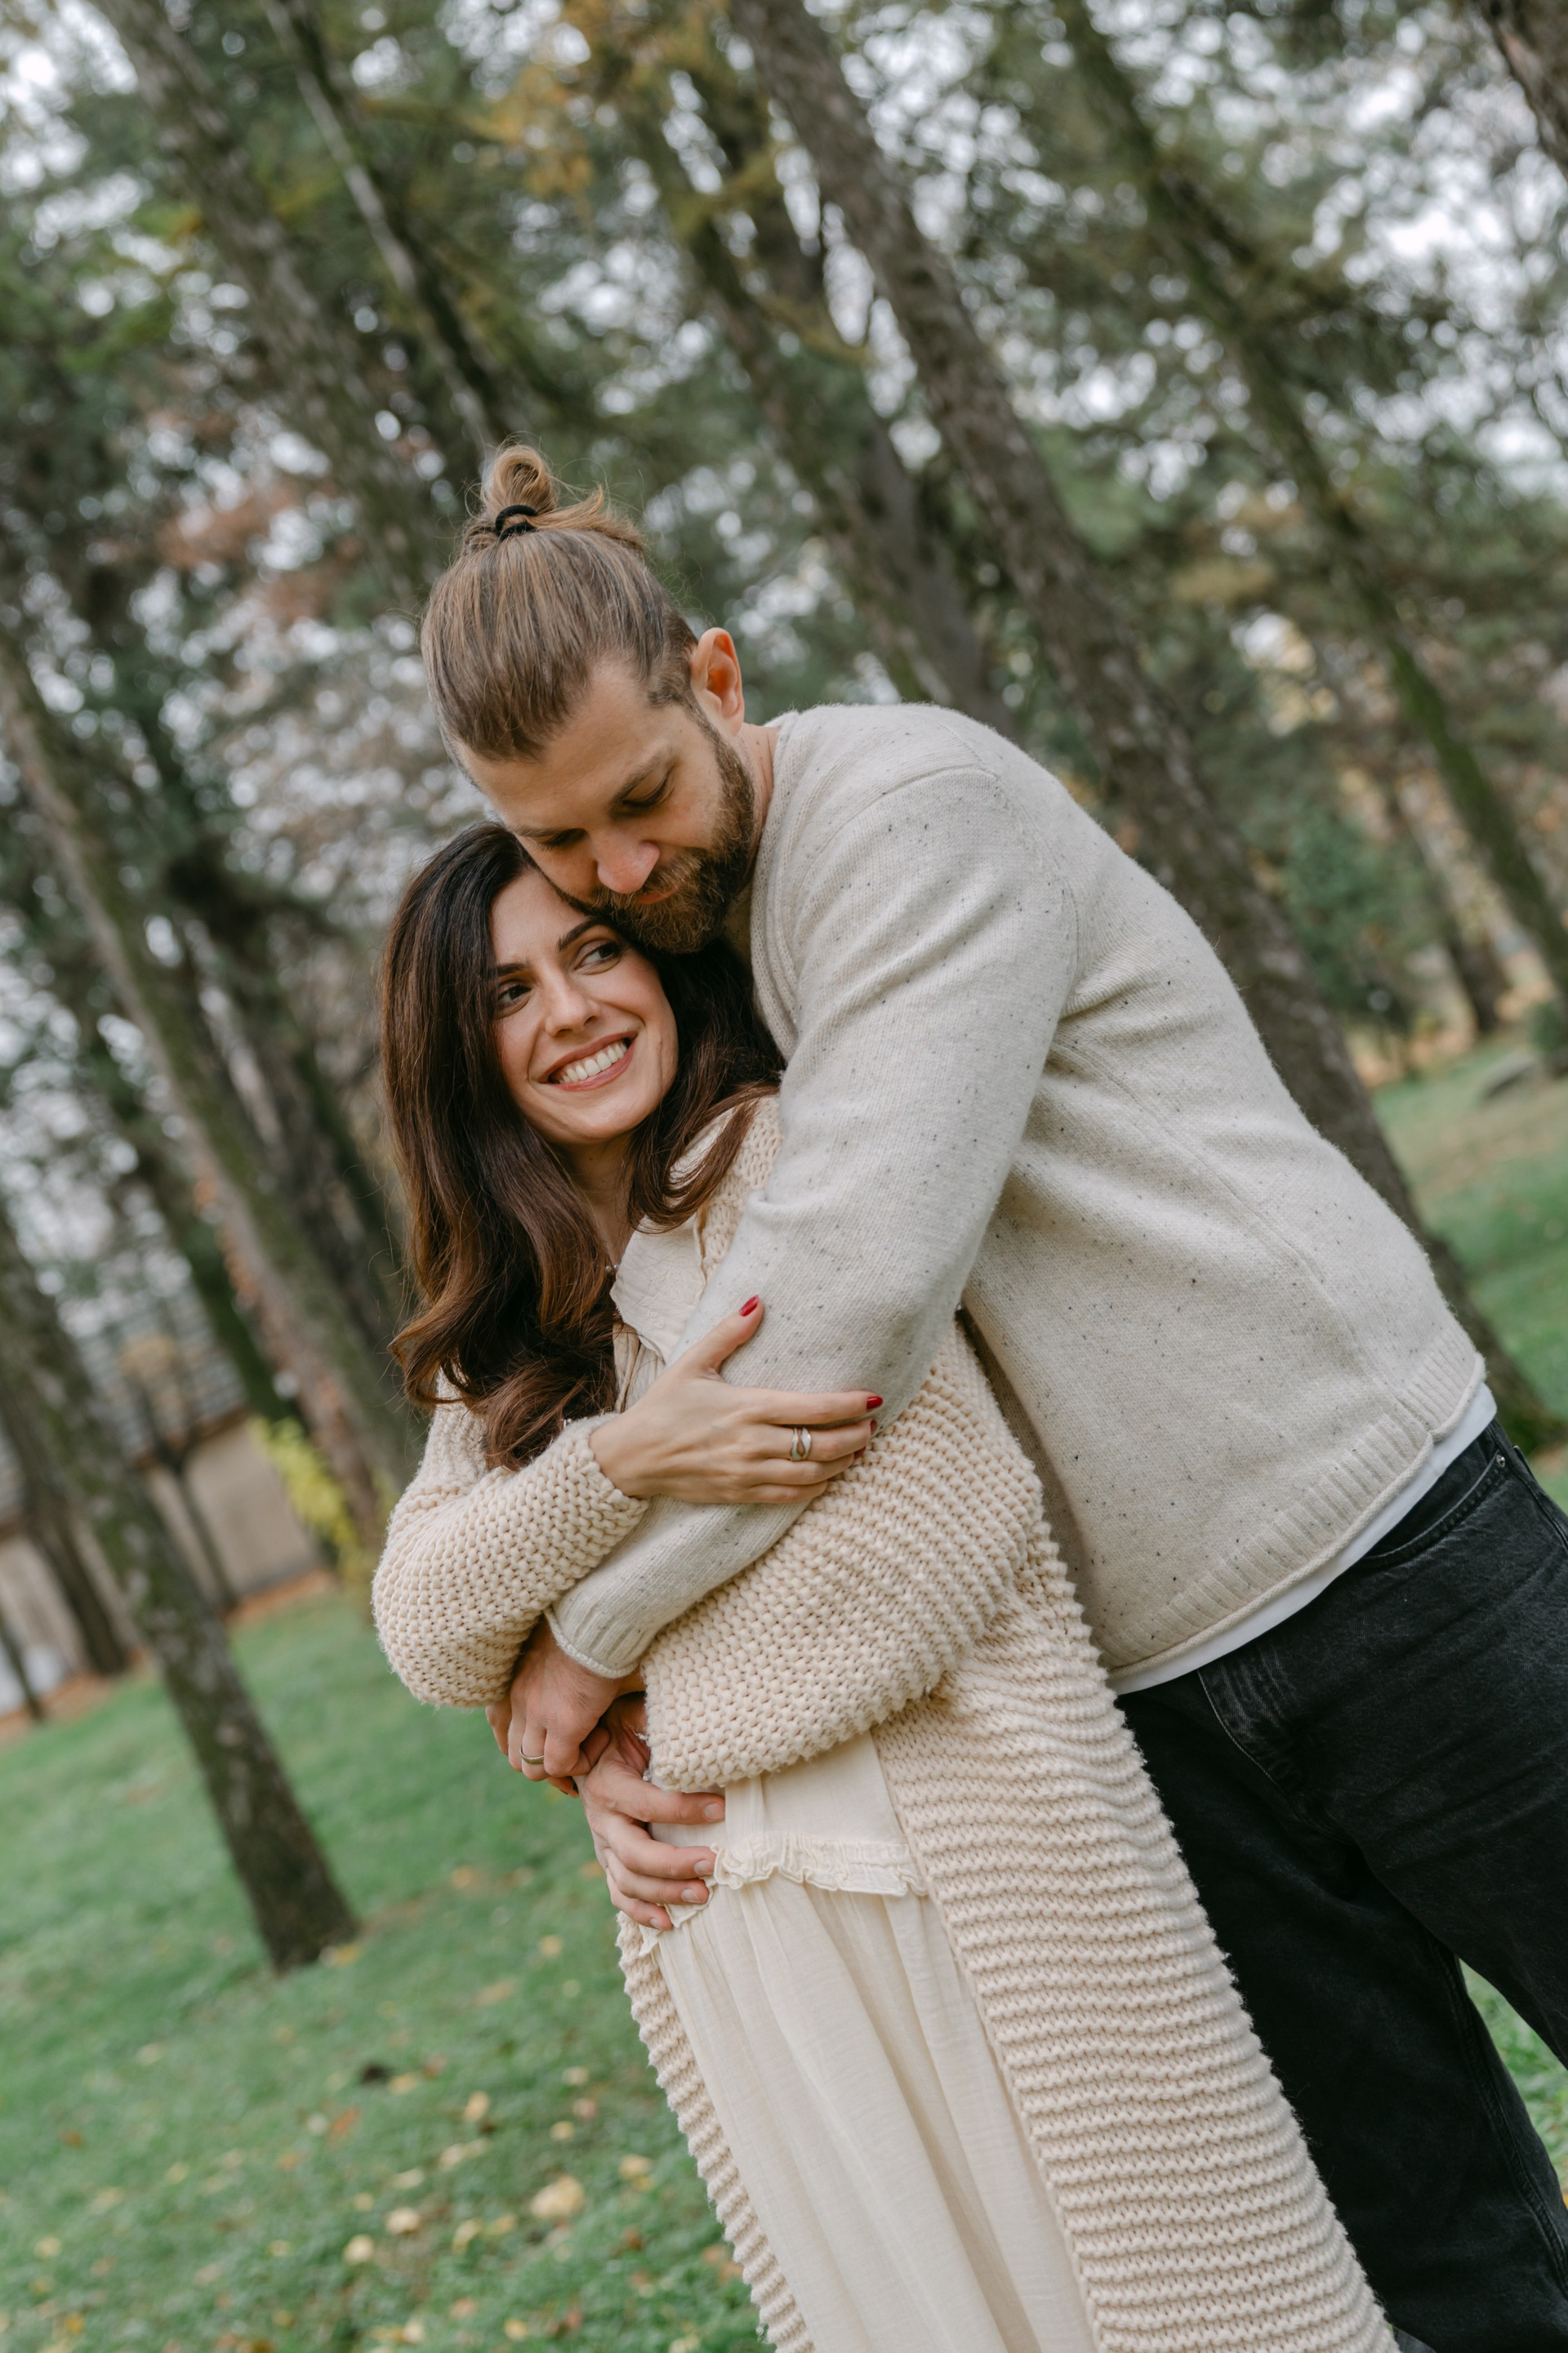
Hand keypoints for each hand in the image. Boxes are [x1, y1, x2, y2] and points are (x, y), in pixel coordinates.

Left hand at [492, 1618, 639, 1781]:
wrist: (599, 1615)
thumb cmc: (584, 1626)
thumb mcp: (553, 1652)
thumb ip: (548, 1676)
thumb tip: (564, 1689)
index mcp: (513, 1682)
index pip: (499, 1727)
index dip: (526, 1744)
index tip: (553, 1743)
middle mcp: (517, 1701)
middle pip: (515, 1755)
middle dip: (543, 1762)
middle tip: (573, 1751)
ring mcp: (537, 1713)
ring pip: (532, 1768)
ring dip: (559, 1765)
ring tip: (587, 1744)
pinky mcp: (564, 1722)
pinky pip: (561, 1764)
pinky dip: (578, 1762)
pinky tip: (600, 1738)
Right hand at [577, 1697, 724, 1931]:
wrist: (583, 1748)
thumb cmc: (618, 1729)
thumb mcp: (631, 1713)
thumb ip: (653, 1715)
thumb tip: (695, 1713)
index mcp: (608, 1783)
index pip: (648, 1803)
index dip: (686, 1809)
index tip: (724, 1808)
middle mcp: (601, 1819)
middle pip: (634, 1854)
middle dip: (676, 1864)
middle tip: (715, 1863)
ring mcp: (602, 1845)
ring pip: (628, 1881)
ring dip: (665, 1893)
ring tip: (704, 1895)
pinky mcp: (607, 1860)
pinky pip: (619, 1894)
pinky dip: (642, 1912)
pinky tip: (670, 1923)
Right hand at [590, 1298, 878, 1504]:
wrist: (631, 1457)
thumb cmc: (663, 1407)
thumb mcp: (693, 1362)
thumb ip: (729, 1332)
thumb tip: (758, 1301)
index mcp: (747, 1407)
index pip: (814, 1408)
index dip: (850, 1405)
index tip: (874, 1399)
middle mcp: (753, 1443)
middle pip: (823, 1445)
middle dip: (856, 1437)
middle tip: (872, 1426)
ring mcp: (748, 1473)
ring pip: (812, 1475)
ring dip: (843, 1464)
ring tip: (858, 1450)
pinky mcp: (741, 1494)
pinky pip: (791, 1497)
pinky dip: (817, 1489)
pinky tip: (828, 1477)